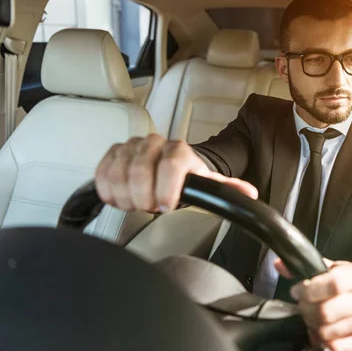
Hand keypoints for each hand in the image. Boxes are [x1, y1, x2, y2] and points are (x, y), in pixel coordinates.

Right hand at [95, 134, 257, 211]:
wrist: (168, 165)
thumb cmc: (186, 177)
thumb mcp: (207, 184)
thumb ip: (226, 190)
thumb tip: (250, 195)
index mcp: (180, 151)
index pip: (172, 163)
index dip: (167, 187)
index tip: (166, 206)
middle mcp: (155, 143)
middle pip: (140, 169)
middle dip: (143, 196)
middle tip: (149, 207)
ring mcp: (132, 146)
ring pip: (118, 171)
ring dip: (125, 196)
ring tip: (136, 203)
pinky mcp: (113, 152)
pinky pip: (101, 170)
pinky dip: (107, 189)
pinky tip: (118, 197)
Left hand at [274, 258, 351, 350]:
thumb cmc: (345, 283)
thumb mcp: (328, 268)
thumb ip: (304, 267)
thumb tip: (279, 265)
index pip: (333, 285)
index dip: (309, 290)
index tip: (296, 291)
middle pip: (326, 312)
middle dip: (306, 310)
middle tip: (303, 306)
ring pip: (327, 333)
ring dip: (313, 327)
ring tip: (312, 319)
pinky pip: (337, 349)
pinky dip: (323, 343)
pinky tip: (321, 332)